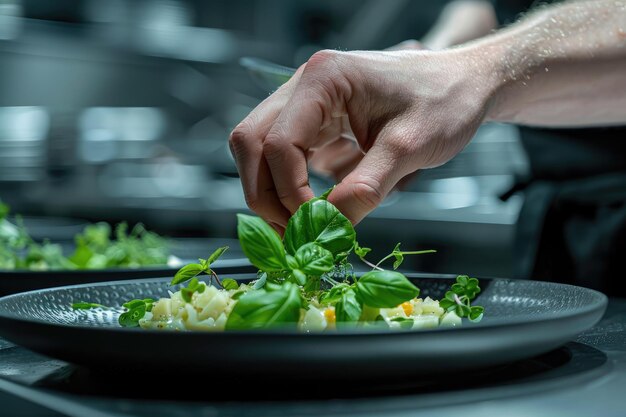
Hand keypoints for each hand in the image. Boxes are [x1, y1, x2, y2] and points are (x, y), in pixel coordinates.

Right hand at [229, 48, 495, 226]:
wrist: (462, 85)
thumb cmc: (444, 102)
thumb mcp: (409, 148)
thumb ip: (365, 188)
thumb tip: (327, 228)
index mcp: (324, 80)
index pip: (279, 143)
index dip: (291, 193)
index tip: (316, 227)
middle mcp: (303, 84)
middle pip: (250, 142)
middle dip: (265, 194)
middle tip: (291, 234)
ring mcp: (304, 100)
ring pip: (256, 148)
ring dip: (269, 190)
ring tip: (296, 226)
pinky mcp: (313, 119)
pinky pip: (279, 152)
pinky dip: (285, 183)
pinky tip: (307, 207)